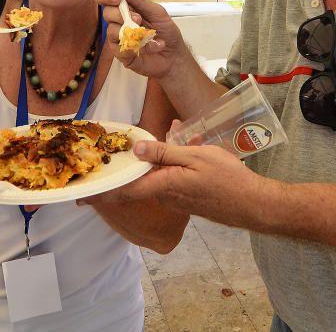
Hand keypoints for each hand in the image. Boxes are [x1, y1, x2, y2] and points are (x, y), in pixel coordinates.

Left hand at [80, 140, 265, 227]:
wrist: (252, 203)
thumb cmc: (225, 179)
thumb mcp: (194, 156)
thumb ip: (164, 152)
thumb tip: (135, 149)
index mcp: (162, 185)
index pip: (125, 190)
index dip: (103, 192)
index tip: (82, 195)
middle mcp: (166, 195)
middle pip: (141, 179)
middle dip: (135, 163)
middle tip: (126, 151)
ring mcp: (178, 199)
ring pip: (160, 175)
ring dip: (162, 157)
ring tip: (179, 133)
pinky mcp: (190, 198)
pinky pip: (174, 177)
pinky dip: (176, 162)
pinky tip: (190, 144)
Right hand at [95, 0, 184, 78]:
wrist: (174, 55)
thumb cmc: (166, 31)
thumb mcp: (157, 12)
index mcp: (126, 8)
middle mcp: (119, 22)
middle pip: (106, 13)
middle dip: (120, 14)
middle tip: (138, 19)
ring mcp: (119, 39)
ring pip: (111, 31)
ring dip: (130, 31)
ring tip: (148, 35)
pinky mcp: (121, 54)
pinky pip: (119, 48)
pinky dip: (135, 46)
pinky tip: (149, 47)